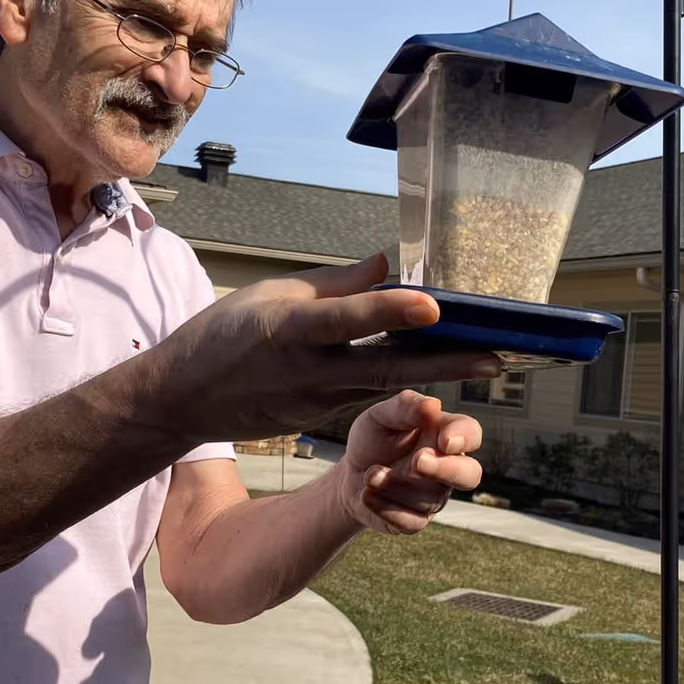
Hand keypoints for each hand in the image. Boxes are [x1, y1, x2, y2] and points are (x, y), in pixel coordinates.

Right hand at [142, 254, 500, 445]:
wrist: (186, 399)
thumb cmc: (226, 334)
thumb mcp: (273, 294)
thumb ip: (335, 285)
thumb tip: (387, 265)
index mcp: (289, 330)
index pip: (348, 321)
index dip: (391, 312)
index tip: (434, 306)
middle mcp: (308, 373)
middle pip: (387, 369)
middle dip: (445, 363)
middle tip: (497, 357)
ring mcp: (318, 403)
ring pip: (386, 386)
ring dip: (438, 376)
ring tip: (488, 360)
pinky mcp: (323, 418)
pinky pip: (370, 397)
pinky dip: (407, 385)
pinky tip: (444, 371)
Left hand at [335, 391, 481, 534]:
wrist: (350, 474)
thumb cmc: (373, 439)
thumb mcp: (381, 416)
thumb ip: (405, 408)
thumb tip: (433, 406)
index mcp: (444, 435)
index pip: (471, 433)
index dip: (464, 437)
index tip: (444, 440)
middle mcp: (447, 467)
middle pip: (470, 474)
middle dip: (446, 469)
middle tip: (416, 461)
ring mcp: (434, 496)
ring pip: (431, 498)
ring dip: (397, 485)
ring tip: (370, 474)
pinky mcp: (416, 520)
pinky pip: (411, 522)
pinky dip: (385, 508)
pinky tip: (366, 494)